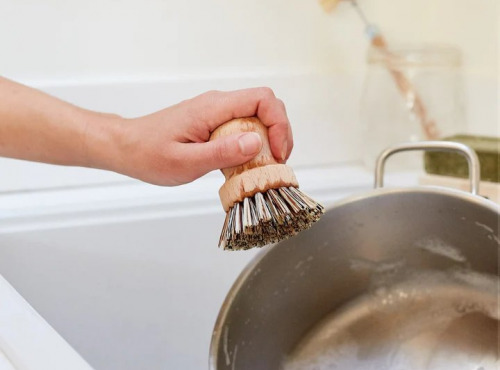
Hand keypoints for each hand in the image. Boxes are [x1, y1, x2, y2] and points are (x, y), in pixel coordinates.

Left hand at [103, 88, 292, 185]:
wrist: (126, 147)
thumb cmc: (149, 154)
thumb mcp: (186, 162)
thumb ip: (222, 152)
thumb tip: (257, 142)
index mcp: (213, 108)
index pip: (262, 99)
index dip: (278, 124)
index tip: (277, 153)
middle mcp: (217, 104)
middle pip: (265, 106)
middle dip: (279, 133)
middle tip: (277, 162)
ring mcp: (215, 113)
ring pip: (256, 117)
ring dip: (268, 140)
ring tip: (265, 166)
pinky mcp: (213, 123)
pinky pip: (243, 127)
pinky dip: (253, 144)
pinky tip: (247, 164)